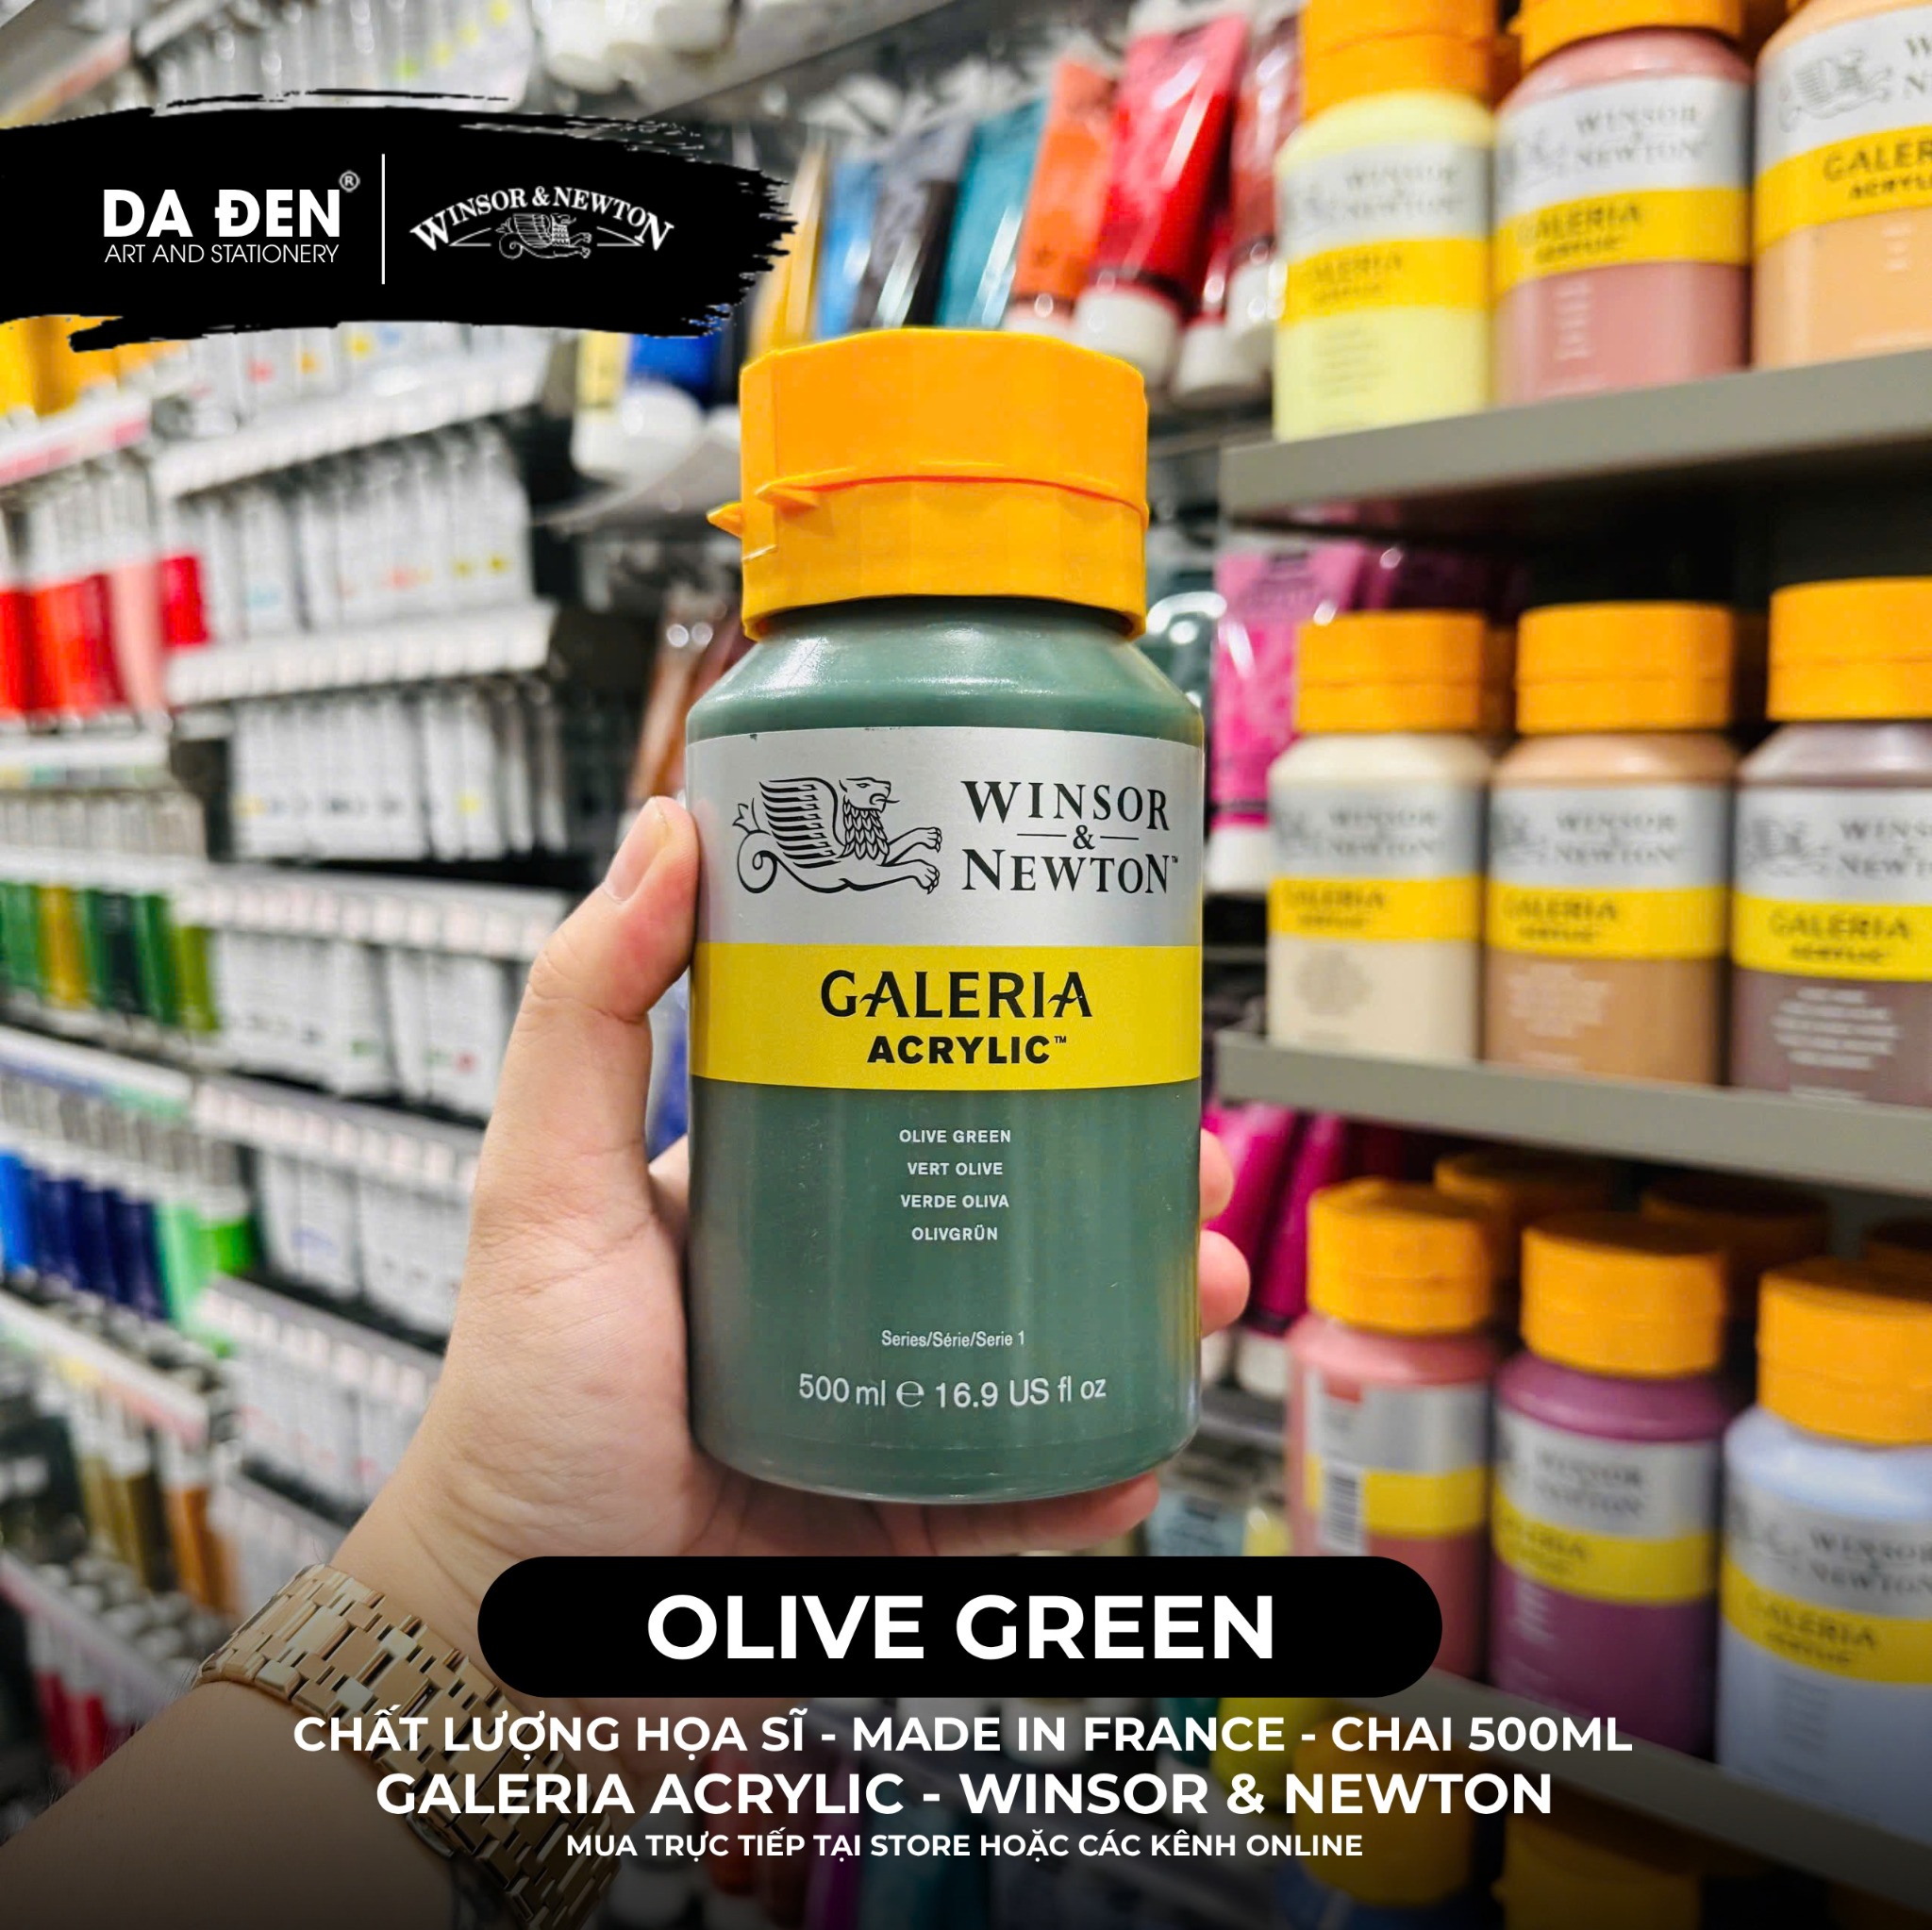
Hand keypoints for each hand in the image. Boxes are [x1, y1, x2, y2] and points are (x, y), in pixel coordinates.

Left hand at [340, 798, 1250, 1671]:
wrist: (523, 1637)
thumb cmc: (520, 1411)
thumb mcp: (544, 1186)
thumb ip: (588, 1012)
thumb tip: (668, 830)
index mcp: (788, 1199)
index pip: (932, 1101)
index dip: (1036, 1060)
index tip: (1114, 1022)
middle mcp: (855, 1294)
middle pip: (1025, 1216)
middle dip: (1135, 1190)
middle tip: (1198, 1168)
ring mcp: (898, 1408)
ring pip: (1059, 1344)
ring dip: (1157, 1313)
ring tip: (1209, 1290)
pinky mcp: (918, 1524)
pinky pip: (1038, 1489)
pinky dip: (1105, 1464)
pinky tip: (1146, 1437)